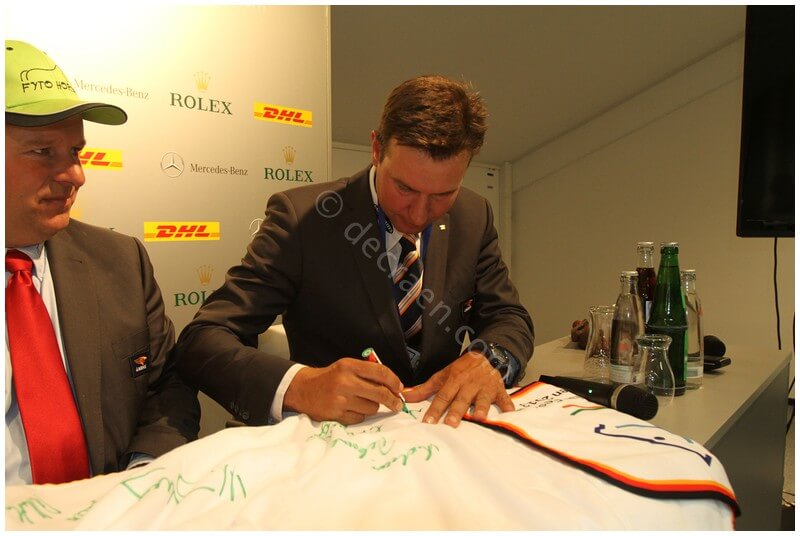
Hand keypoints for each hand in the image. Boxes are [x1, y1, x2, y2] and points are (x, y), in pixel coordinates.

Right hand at [283, 358, 404, 424]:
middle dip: (392, 400)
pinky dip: (360, 415)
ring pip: (372, 408)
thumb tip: (394, 385)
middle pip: (380, 393)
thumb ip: (367, 373)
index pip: (380, 372)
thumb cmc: (330, 378)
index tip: (399, 388)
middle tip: (397, 404)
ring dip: (372, 407)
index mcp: (349, 366)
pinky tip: (352, 409)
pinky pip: (360, 418)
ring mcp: (340, 399)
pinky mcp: (336, 414)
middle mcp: (345, 381)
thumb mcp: (346, 367)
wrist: (304, 389)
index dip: (394, 381)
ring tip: (362, 402)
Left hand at [402, 351, 513, 426]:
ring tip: (479, 418)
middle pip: (461, 399)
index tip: (428, 422)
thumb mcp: (443, 375)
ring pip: (483, 399)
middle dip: (456, 411)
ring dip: (481, 408)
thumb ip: (425, 388)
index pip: (443, 396)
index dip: (435, 409)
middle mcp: (469, 384)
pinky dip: (508, 405)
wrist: (486, 354)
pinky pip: (505, 398)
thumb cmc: (462, 369)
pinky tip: (509, 413)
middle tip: (450, 424)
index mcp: (454, 380)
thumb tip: (405, 397)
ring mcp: (485, 387)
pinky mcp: (499, 390)